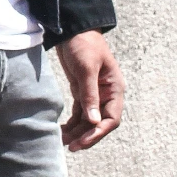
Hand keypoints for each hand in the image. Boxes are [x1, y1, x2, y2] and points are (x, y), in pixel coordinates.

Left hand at [56, 31, 124, 152]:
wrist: (73, 29)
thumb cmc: (84, 44)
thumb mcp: (86, 69)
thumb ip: (90, 94)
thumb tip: (94, 121)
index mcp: (115, 89)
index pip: (111, 118)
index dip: (98, 133)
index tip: (83, 142)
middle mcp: (107, 94)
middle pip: (99, 123)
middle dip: (86, 135)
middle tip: (70, 147)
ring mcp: (95, 94)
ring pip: (88, 120)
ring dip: (77, 132)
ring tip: (61, 141)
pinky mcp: (82, 92)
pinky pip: (79, 114)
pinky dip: (72, 123)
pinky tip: (62, 131)